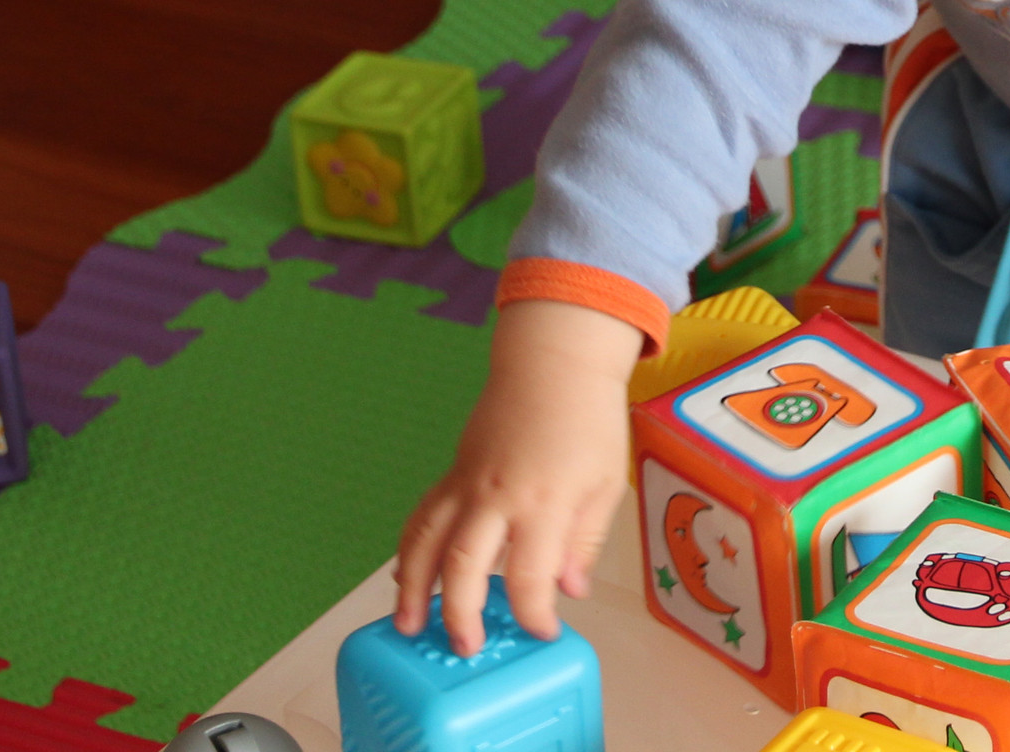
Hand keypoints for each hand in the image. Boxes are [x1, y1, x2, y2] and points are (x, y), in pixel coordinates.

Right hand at [394, 300, 646, 652]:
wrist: (555, 362)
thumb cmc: (588, 420)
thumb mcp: (604, 483)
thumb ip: (584, 541)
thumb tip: (568, 590)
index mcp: (545, 500)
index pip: (529, 575)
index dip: (532, 613)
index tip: (541, 632)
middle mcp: (498, 494)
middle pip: (465, 563)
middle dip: (460, 613)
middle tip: (466, 647)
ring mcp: (468, 481)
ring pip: (427, 539)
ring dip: (413, 586)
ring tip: (408, 626)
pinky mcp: (454, 471)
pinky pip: (423, 515)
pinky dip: (410, 548)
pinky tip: (405, 576)